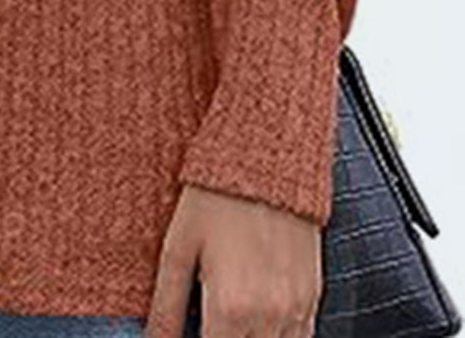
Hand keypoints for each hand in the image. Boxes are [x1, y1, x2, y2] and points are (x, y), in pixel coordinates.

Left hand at [147, 184, 322, 337]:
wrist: (265, 159)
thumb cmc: (216, 197)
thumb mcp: (178, 246)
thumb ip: (167, 305)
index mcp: (230, 308)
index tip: (186, 335)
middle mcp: (268, 316)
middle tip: (206, 322)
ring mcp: (296, 308)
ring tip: (229, 321)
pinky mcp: (313, 296)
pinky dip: (278, 337)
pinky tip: (256, 321)